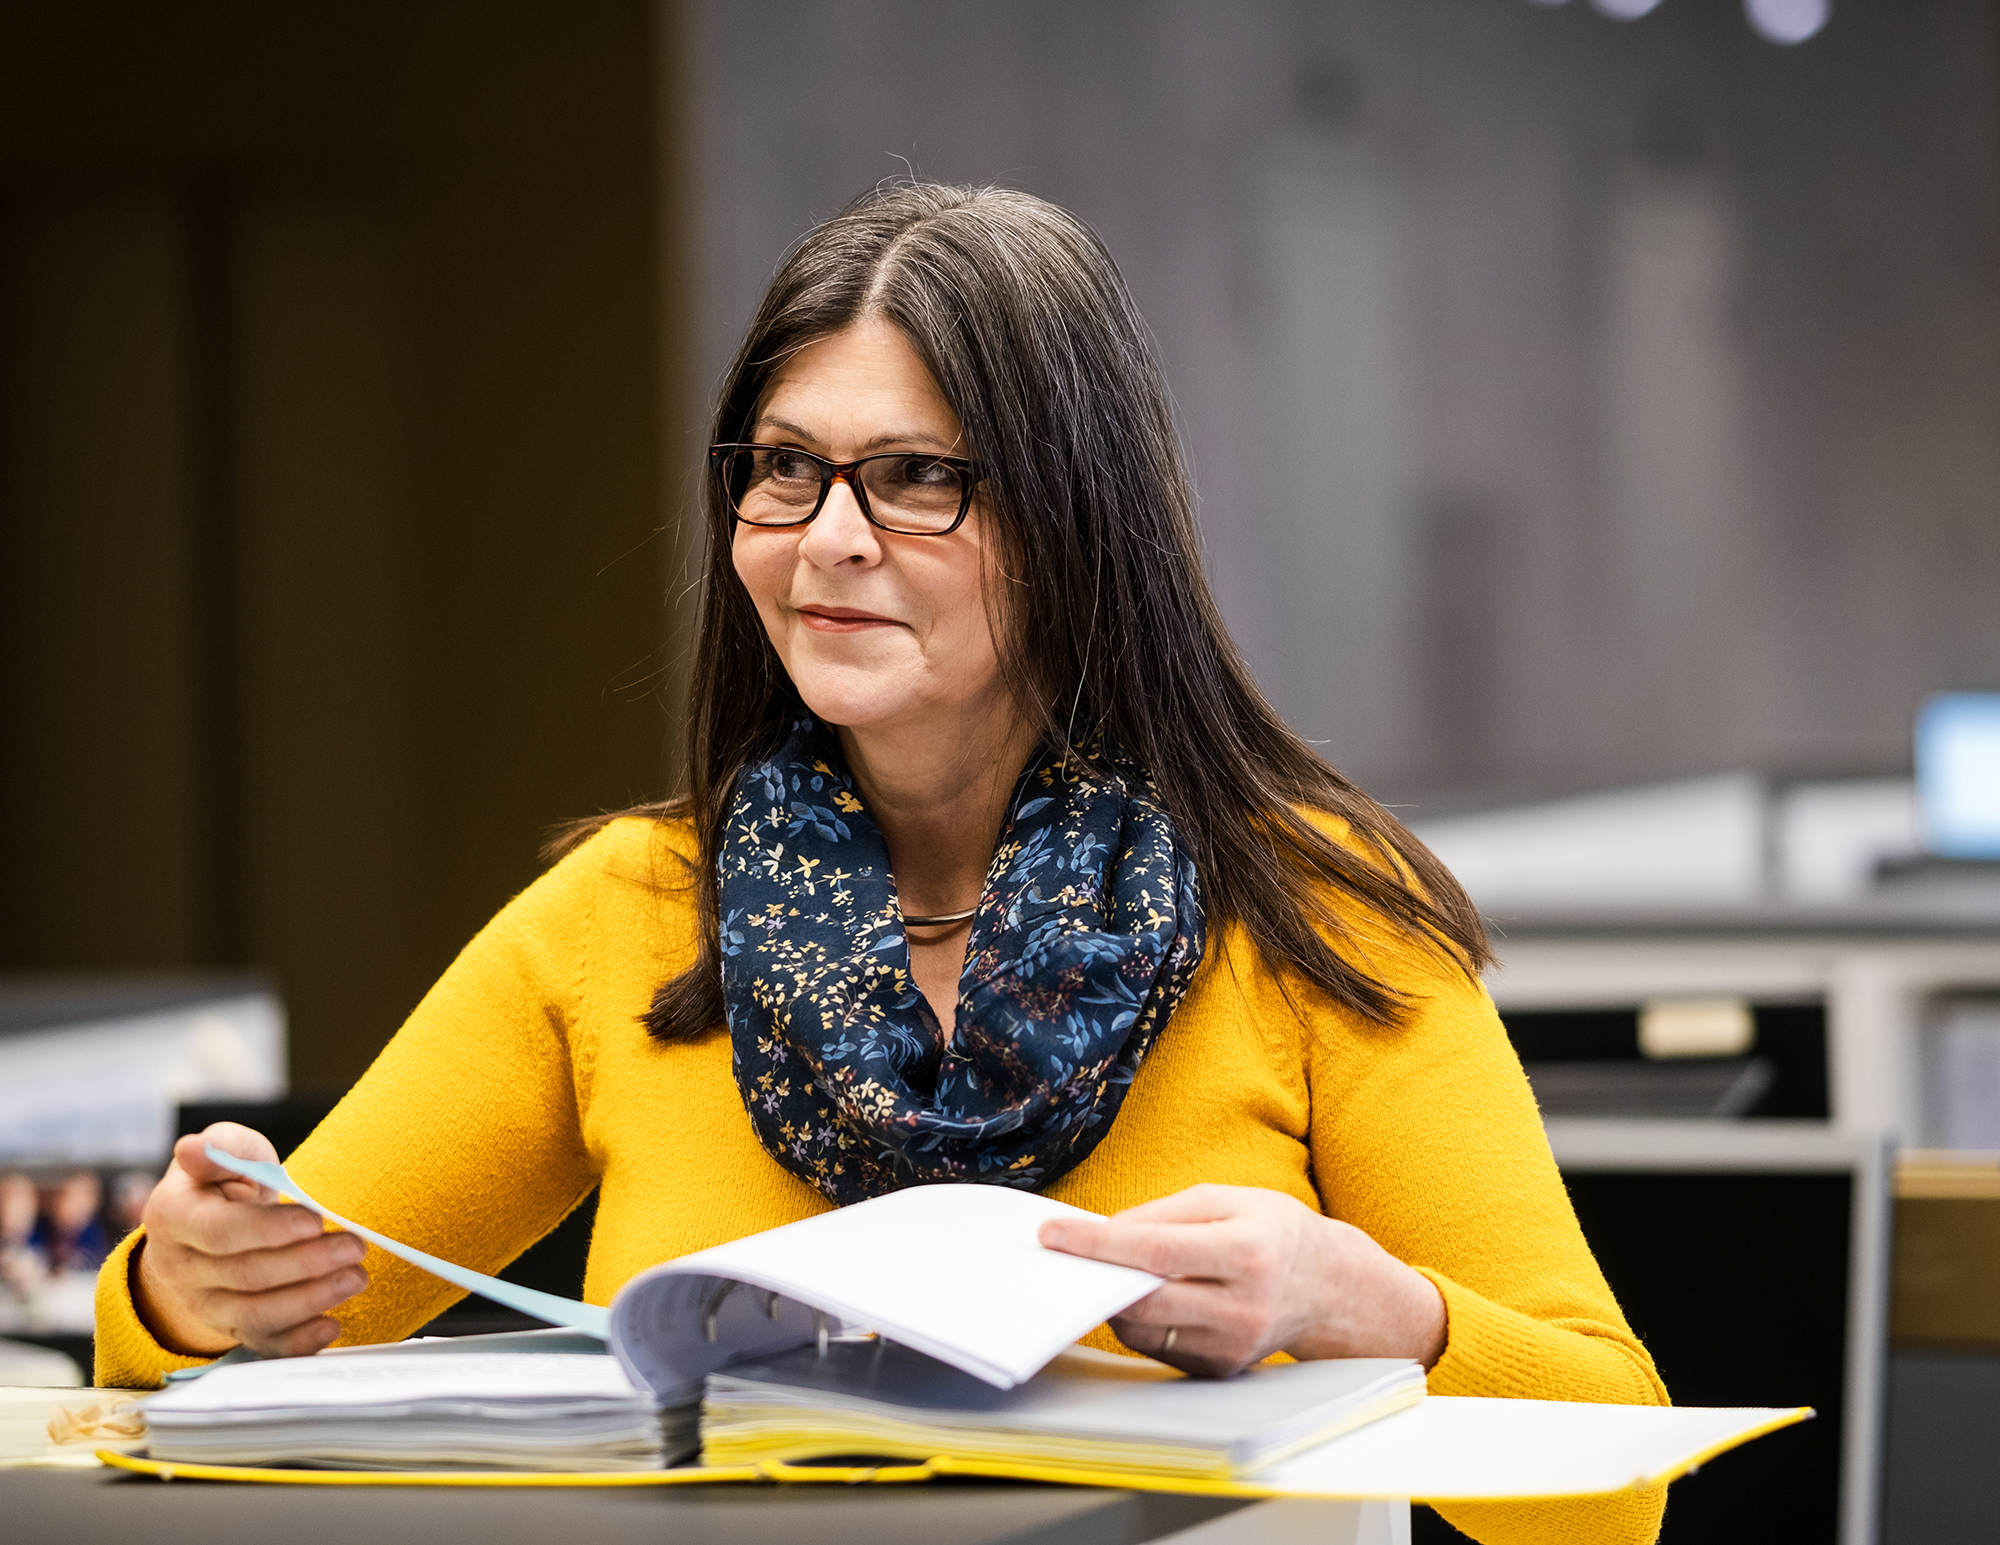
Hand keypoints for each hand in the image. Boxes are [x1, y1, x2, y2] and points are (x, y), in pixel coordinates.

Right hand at [133, 1123, 368, 1358]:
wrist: (208, 1226)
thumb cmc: (225, 1182)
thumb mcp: (227, 1153)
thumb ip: (222, 1148)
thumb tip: (198, 1146)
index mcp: (173, 1218)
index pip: (219, 1231)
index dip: (268, 1229)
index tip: (315, 1221)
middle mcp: (181, 1267)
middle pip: (246, 1274)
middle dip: (306, 1262)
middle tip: (354, 1247)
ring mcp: (204, 1303)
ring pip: (254, 1314)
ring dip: (311, 1300)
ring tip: (355, 1277)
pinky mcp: (230, 1327)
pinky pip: (261, 1344)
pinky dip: (297, 1342)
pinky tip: (330, 1326)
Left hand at [1038, 1184, 1445, 1377]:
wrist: (1328, 1286)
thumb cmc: (1271, 1231)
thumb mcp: (1224, 1199)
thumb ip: (1162, 1215)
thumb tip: (1104, 1234)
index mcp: (1246, 1251)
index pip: (1155, 1251)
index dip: (1097, 1244)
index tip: (1052, 1233)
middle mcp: (1243, 1305)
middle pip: (1144, 1301)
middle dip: (1097, 1277)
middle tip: (1067, 1255)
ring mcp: (1234, 1344)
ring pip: (1145, 1331)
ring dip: (1116, 1301)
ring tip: (1114, 1272)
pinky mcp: (1222, 1368)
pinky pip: (1160, 1348)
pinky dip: (1141, 1322)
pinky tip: (1147, 1296)